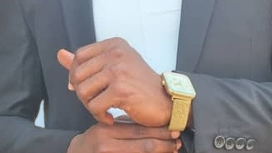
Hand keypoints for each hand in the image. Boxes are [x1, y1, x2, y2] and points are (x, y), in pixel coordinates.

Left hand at [57, 38, 171, 126]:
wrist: (166, 101)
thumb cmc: (139, 85)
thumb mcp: (114, 67)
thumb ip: (86, 61)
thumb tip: (59, 54)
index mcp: (114, 44)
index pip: (79, 56)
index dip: (77, 75)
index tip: (87, 88)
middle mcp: (116, 52)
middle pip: (78, 74)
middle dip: (82, 93)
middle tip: (96, 102)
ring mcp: (118, 69)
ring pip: (83, 90)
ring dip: (89, 106)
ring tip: (102, 109)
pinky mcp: (121, 88)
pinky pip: (94, 106)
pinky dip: (99, 116)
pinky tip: (110, 116)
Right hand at [67, 123, 181, 152]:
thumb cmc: (93, 141)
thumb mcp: (105, 127)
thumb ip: (124, 124)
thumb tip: (151, 121)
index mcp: (107, 131)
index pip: (138, 130)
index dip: (158, 130)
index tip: (173, 129)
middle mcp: (108, 146)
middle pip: (143, 145)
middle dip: (164, 143)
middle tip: (178, 140)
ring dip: (161, 152)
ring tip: (173, 148)